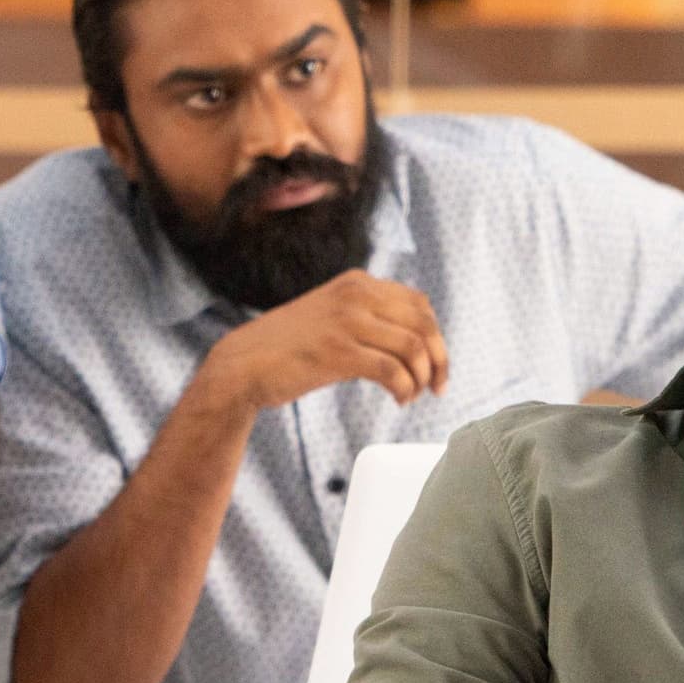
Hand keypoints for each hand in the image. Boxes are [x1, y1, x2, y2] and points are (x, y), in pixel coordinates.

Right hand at [200, 270, 448, 414]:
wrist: (243, 363)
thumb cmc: (289, 346)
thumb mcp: (331, 315)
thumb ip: (367, 316)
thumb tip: (415, 340)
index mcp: (357, 282)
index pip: (419, 303)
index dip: (436, 336)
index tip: (436, 364)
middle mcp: (356, 295)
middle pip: (424, 324)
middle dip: (439, 359)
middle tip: (437, 386)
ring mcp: (347, 322)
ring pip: (413, 348)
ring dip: (422, 378)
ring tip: (413, 396)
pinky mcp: (338, 352)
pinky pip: (393, 372)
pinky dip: (405, 389)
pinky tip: (399, 400)